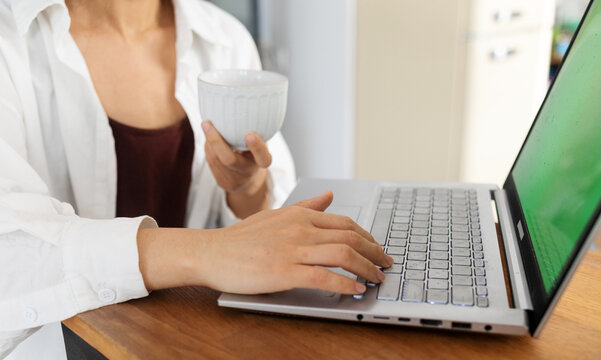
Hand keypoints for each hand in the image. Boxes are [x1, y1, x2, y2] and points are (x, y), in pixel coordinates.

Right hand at [196, 191, 393, 294]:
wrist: (211, 252)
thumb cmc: (242, 237)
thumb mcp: (276, 215)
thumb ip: (306, 206)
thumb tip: (329, 196)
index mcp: (299, 215)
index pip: (344, 222)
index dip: (367, 236)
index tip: (377, 248)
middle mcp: (299, 228)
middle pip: (349, 237)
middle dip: (374, 252)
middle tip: (386, 264)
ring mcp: (292, 249)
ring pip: (342, 254)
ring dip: (366, 267)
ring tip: (376, 278)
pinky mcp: (283, 271)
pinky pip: (323, 276)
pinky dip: (344, 283)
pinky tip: (355, 289)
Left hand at [201, 121, 271, 218]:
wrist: (247, 182)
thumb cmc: (254, 155)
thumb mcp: (262, 143)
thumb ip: (258, 128)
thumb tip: (249, 98)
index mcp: (261, 164)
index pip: (263, 158)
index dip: (257, 147)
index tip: (250, 134)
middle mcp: (247, 172)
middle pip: (229, 160)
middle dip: (216, 141)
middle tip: (207, 123)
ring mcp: (232, 178)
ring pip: (214, 157)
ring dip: (209, 140)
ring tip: (208, 124)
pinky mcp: (220, 180)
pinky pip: (210, 159)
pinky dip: (209, 145)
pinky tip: (210, 136)